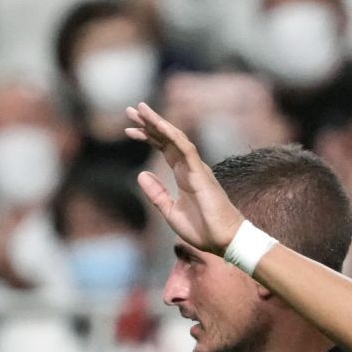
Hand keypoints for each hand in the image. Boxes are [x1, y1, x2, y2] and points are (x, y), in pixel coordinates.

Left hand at [124, 103, 246, 254]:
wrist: (223, 241)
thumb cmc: (202, 229)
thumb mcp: (170, 211)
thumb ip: (157, 193)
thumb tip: (140, 174)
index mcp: (183, 175)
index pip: (163, 149)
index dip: (148, 137)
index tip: (129, 130)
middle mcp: (190, 167)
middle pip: (167, 138)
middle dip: (149, 123)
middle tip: (130, 110)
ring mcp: (196, 168)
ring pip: (175, 138)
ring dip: (157, 123)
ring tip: (140, 110)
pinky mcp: (201, 173)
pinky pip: (185, 149)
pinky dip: (172, 135)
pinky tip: (158, 125)